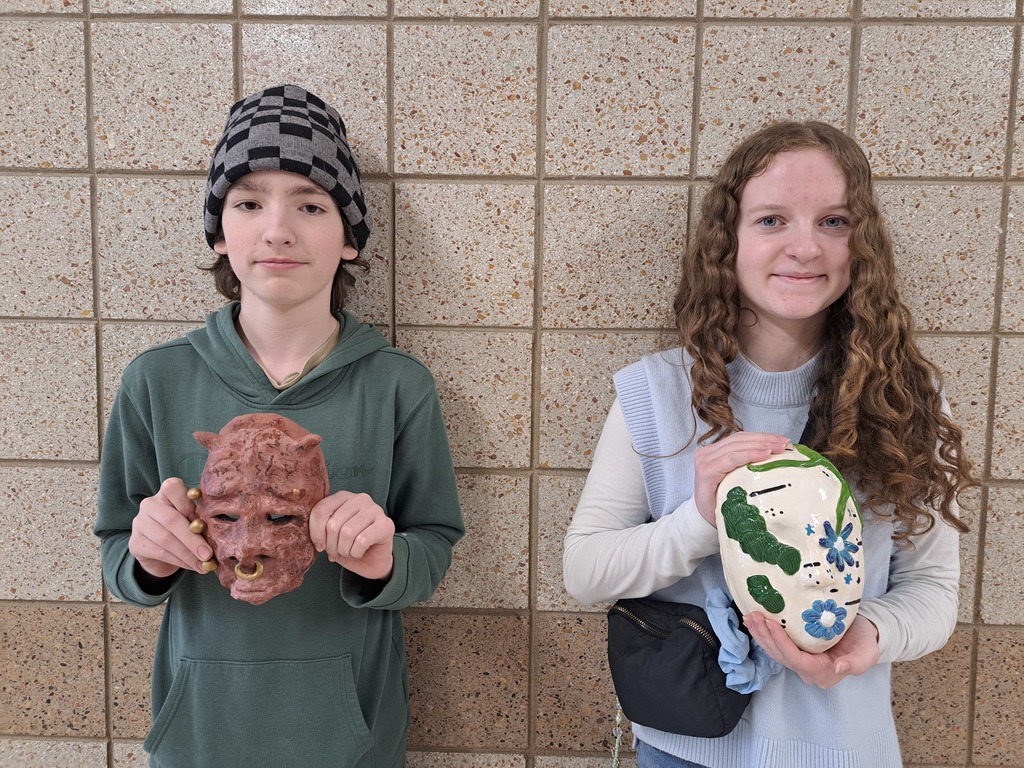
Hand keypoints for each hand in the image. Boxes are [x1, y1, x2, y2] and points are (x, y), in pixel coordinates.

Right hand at [129, 477, 213, 577]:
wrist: (159, 553)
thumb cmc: (183, 530)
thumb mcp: (192, 520)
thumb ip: (199, 520)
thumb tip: (215, 536)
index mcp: (166, 492)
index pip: (173, 487)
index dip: (188, 504)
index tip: (203, 522)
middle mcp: (150, 504)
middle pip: (171, 519)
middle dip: (193, 539)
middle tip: (208, 554)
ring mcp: (140, 523)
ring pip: (166, 539)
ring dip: (188, 554)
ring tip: (204, 564)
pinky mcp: (135, 543)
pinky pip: (160, 553)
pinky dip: (180, 561)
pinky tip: (192, 566)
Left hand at [309, 491, 394, 580]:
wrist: (374, 560)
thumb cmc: (351, 546)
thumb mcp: (332, 536)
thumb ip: (322, 530)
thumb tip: (314, 538)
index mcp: (344, 497)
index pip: (321, 509)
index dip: (316, 532)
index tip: (319, 545)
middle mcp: (360, 499)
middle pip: (333, 523)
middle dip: (331, 545)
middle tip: (335, 553)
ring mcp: (375, 510)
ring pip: (347, 532)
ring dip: (344, 550)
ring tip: (347, 553)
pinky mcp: (386, 524)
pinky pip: (362, 541)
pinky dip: (355, 553)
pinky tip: (358, 553)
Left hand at [693, 432, 788, 525]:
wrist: (701, 506)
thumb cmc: (713, 510)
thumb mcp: (724, 509)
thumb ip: (738, 500)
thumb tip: (764, 500)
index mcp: (706, 472)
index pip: (730, 458)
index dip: (751, 453)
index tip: (769, 453)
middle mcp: (705, 457)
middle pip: (736, 444)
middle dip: (762, 443)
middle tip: (782, 446)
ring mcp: (710, 450)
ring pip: (738, 438)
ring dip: (762, 438)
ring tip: (781, 441)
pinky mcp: (716, 447)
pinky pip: (737, 438)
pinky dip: (755, 438)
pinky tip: (770, 439)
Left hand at [743, 612, 879, 688]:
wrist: (865, 635)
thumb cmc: (866, 643)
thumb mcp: (867, 653)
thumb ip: (856, 663)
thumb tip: (838, 668)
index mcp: (822, 673)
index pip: (796, 659)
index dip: (781, 643)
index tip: (770, 624)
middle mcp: (807, 671)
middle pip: (780, 655)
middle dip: (765, 636)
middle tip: (753, 616)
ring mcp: (800, 661)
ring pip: (775, 651)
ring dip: (760, 634)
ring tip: (749, 616)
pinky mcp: (796, 651)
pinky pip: (777, 645)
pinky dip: (765, 633)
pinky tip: (755, 621)